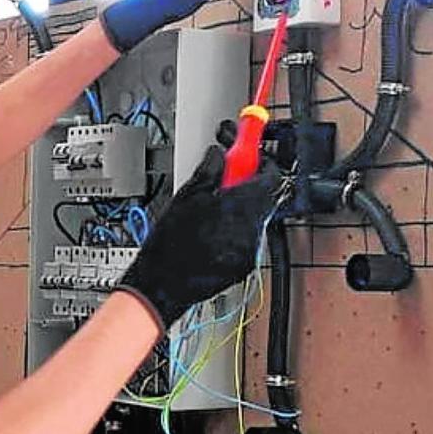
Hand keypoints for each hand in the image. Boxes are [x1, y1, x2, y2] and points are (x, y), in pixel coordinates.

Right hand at [115, 146, 280, 328]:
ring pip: (254, 216)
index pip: (271, 175)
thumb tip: (219, 154)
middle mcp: (253, 229)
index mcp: (242, 207)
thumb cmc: (169, 244)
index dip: (260, 159)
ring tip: (210, 207)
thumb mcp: (186, 195)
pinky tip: (209, 230)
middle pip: (264, 195)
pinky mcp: (244, 265)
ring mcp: (250, 249)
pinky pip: (246, 237)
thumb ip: (211, 169)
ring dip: (238, 205)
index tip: (247, 149)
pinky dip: (233, 228)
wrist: (161, 284)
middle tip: (225, 174)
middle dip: (247, 181)